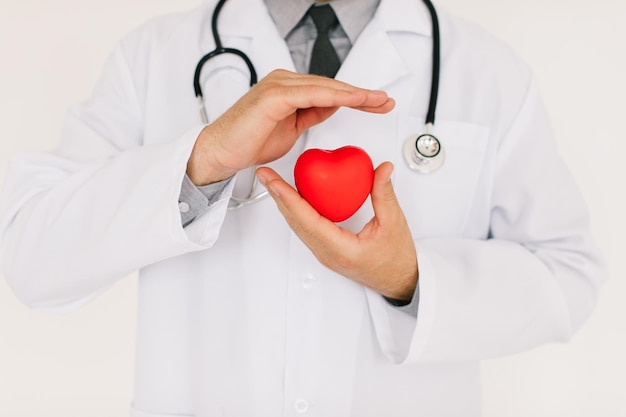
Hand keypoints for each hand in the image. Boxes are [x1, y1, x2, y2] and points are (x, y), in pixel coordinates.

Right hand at [187, 69, 394, 184]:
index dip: (356, 97)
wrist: (222, 152)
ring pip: (326, 87)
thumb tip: (330, 107)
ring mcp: (279, 86)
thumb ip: (311, 114)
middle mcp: (285, 82)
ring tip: (377, 101)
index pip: (329, 91)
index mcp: (289, 89)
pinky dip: (336, 97)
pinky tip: (354, 100)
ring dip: (355, 94)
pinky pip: (312, 94)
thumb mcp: (292, 128)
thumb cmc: (250, 142)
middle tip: (386, 101)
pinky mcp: (275, 95)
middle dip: (362, 94)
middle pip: (331, 86)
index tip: (377, 104)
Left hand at [256, 162, 417, 300]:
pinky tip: (292, 199)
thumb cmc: (396, 260)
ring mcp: (325, 254)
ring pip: (298, 227)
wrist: (399, 281)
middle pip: (296, 222)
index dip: (289, 198)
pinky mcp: (326, 251)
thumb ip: (384, 194)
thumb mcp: (394, 223)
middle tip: (266, 176)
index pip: (308, 220)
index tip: (275, 181)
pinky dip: (295, 212)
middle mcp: (328, 253)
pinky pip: (305, 229)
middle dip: (278, 196)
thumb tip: (381, 169)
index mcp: (341, 249)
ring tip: (273, 184)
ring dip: (284, 204)